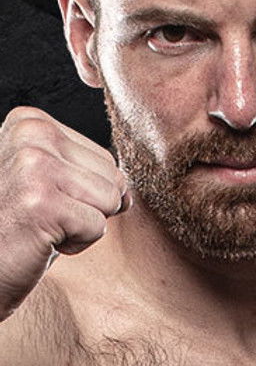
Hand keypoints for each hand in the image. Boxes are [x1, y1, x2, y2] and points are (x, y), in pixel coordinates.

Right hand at [0, 106, 129, 320]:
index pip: (104, 157)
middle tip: (40, 215)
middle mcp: (32, 134)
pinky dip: (75, 244)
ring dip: (81, 225)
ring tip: (40, 225)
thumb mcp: (51, 183)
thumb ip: (89, 173)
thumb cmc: (16, 226)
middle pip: (112, 175)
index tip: (39, 198)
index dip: (82, 191)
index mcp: (31, 121)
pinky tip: (39, 240)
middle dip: (86, 207)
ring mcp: (35, 165)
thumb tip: (128, 193)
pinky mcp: (42, 202)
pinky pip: (98, 227)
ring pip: (110, 199)